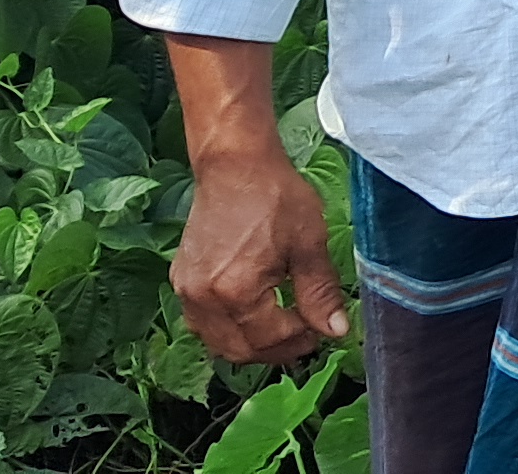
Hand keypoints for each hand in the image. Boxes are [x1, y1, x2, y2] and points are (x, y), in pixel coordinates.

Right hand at [174, 149, 349, 365]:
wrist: (235, 166)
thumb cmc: (275, 197)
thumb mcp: (308, 244)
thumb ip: (320, 293)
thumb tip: (336, 330)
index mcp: (235, 292)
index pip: (268, 339)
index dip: (299, 341)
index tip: (321, 332)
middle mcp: (202, 298)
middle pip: (238, 349)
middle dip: (275, 351)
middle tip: (305, 339)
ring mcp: (186, 290)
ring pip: (216, 341)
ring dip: (250, 344)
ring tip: (283, 329)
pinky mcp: (181, 279)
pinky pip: (202, 322)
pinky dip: (228, 328)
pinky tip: (254, 315)